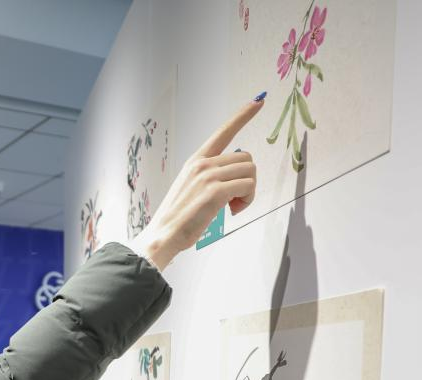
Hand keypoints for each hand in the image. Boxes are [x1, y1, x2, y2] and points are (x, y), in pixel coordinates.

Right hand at [134, 96, 264, 271]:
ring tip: (232, 206)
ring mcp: (208, 176)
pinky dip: (246, 201)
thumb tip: (235, 176)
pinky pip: (248, 187)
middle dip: (247, 180)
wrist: (162, 235)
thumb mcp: (190, 188)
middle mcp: (202, 164)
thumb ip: (210, 176)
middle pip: (246, 158)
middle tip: (234, 200)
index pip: (223, 132)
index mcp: (195, 161)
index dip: (243, 115)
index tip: (259, 100)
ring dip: (248, 192)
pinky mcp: (215, 191)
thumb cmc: (177, 218)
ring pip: (250, 172)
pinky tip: (232, 211)